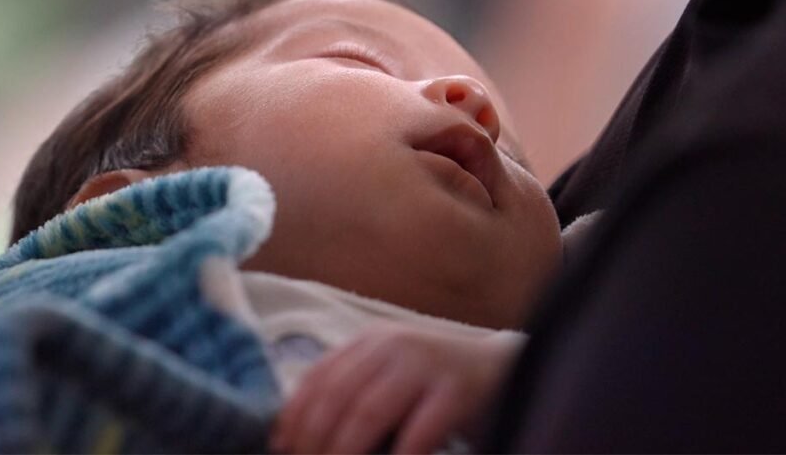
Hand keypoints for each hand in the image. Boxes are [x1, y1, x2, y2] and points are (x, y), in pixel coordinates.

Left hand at [269, 323, 524, 453]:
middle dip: (315, 442)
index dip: (294, 417)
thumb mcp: (390, 376)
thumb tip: (299, 436)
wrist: (503, 369)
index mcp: (369, 341)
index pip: (318, 378)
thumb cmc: (436, 384)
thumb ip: (354, 392)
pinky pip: (418, 431)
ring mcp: (426, 365)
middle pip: (336, 398)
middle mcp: (393, 345)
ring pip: (368, 413)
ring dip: (345, 452)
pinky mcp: (457, 390)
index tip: (282, 449)